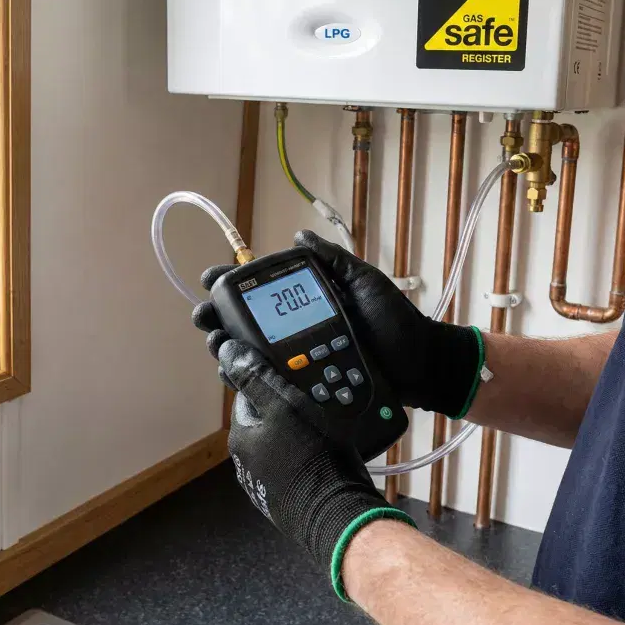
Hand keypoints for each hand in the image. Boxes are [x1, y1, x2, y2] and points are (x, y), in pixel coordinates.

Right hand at [192, 231, 484, 418]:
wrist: (418, 365)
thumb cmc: (396, 321)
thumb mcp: (366, 283)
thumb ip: (334, 261)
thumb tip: (299, 237)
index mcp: (310, 301)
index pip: (264, 291)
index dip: (234, 284)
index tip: (211, 279)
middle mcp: (299, 329)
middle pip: (247, 323)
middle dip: (219, 318)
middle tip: (206, 318)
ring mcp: (300, 359)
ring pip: (251, 354)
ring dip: (227, 348)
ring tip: (218, 343)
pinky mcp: (306, 387)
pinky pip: (270, 382)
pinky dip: (248, 379)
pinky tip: (236, 374)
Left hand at [216, 335, 414, 599]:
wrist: (335, 513)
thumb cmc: (310, 455)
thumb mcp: (284, 405)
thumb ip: (255, 377)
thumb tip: (226, 351)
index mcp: (241, 437)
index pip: (247, 395)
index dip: (270, 381)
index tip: (293, 377)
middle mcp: (246, 462)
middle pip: (264, 421)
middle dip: (285, 409)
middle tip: (314, 402)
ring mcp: (265, 484)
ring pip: (279, 444)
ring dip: (296, 433)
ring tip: (324, 427)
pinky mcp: (286, 500)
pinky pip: (293, 466)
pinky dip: (305, 456)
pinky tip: (324, 454)